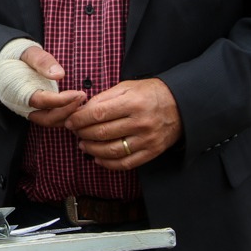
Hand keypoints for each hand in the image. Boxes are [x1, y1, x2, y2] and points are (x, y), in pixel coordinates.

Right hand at [18, 44, 86, 126]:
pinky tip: (77, 105)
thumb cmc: (16, 56)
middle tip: (82, 96)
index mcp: (19, 91)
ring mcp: (31, 110)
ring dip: (69, 115)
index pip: (41, 102)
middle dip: (67, 110)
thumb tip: (60, 74)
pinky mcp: (37, 110)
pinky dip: (66, 115)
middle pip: (47, 118)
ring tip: (83, 101)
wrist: (5, 62)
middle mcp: (24, 105)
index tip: (78, 94)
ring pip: (51, 121)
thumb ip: (42, 61)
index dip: (61, 101)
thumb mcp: (28, 52)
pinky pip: (53, 118)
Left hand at [65, 79, 181, 169]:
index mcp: (133, 103)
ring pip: (111, 151)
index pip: (98, 114)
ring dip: (91, 150)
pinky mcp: (152, 152)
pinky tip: (97, 158)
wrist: (181, 105)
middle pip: (102, 133)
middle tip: (74, 132)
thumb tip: (81, 111)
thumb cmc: (150, 93)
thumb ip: (103, 98)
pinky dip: (108, 163)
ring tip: (82, 144)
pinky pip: (126, 163)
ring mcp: (147, 140)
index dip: (79, 120)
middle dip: (82, 134)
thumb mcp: (127, 87)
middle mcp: (140, 123)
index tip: (70, 121)